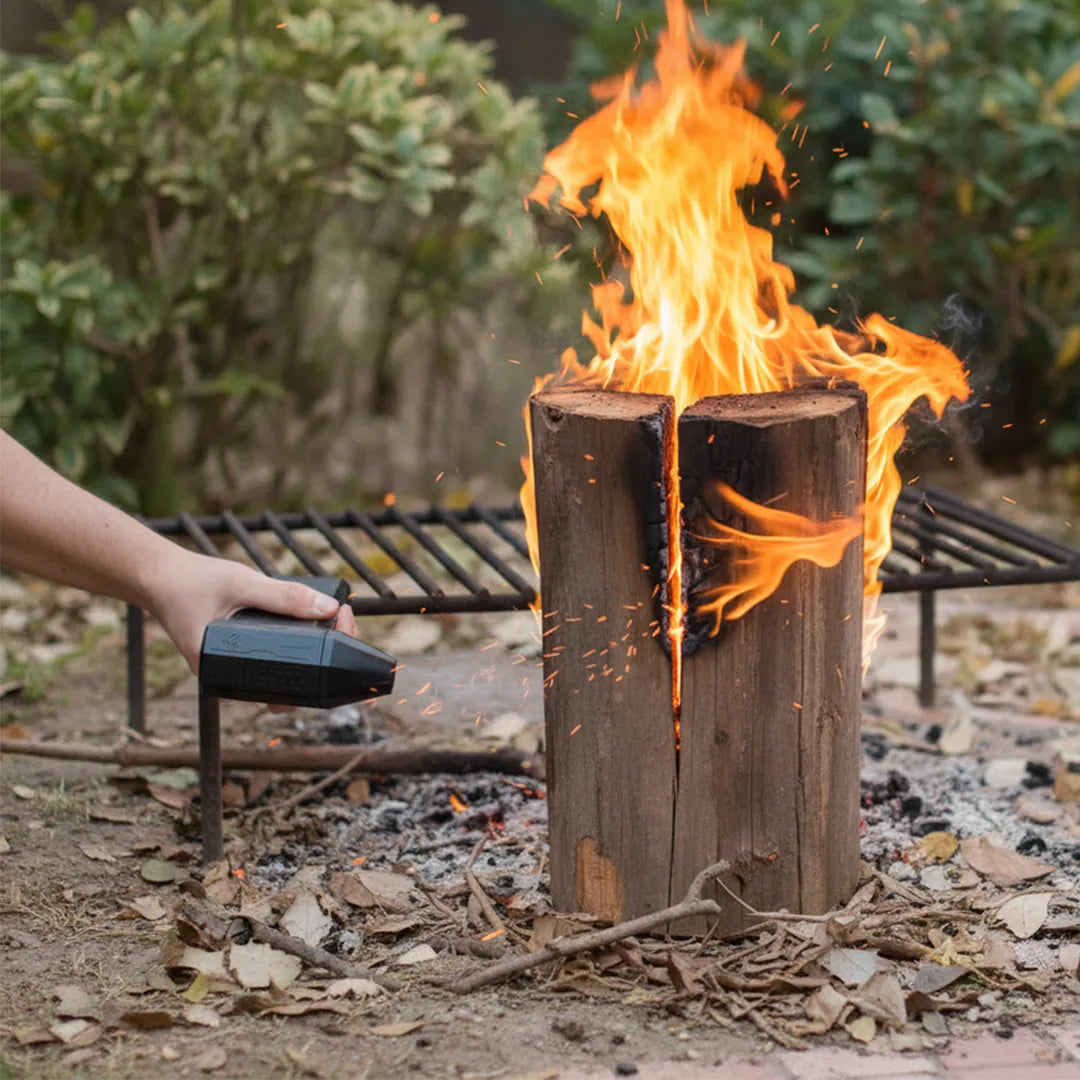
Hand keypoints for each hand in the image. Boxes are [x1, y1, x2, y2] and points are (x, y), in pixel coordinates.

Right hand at [146, 549, 357, 674]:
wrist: (159, 579)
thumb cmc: (191, 583)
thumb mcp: (241, 583)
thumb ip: (283, 596)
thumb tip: (329, 609)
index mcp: (231, 674)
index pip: (294, 685)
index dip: (329, 658)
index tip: (342, 620)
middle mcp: (237, 679)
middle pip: (300, 679)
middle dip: (331, 651)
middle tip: (343, 614)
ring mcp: (241, 668)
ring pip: (293, 670)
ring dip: (320, 647)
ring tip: (335, 618)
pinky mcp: (243, 655)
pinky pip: (281, 657)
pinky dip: (303, 643)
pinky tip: (319, 624)